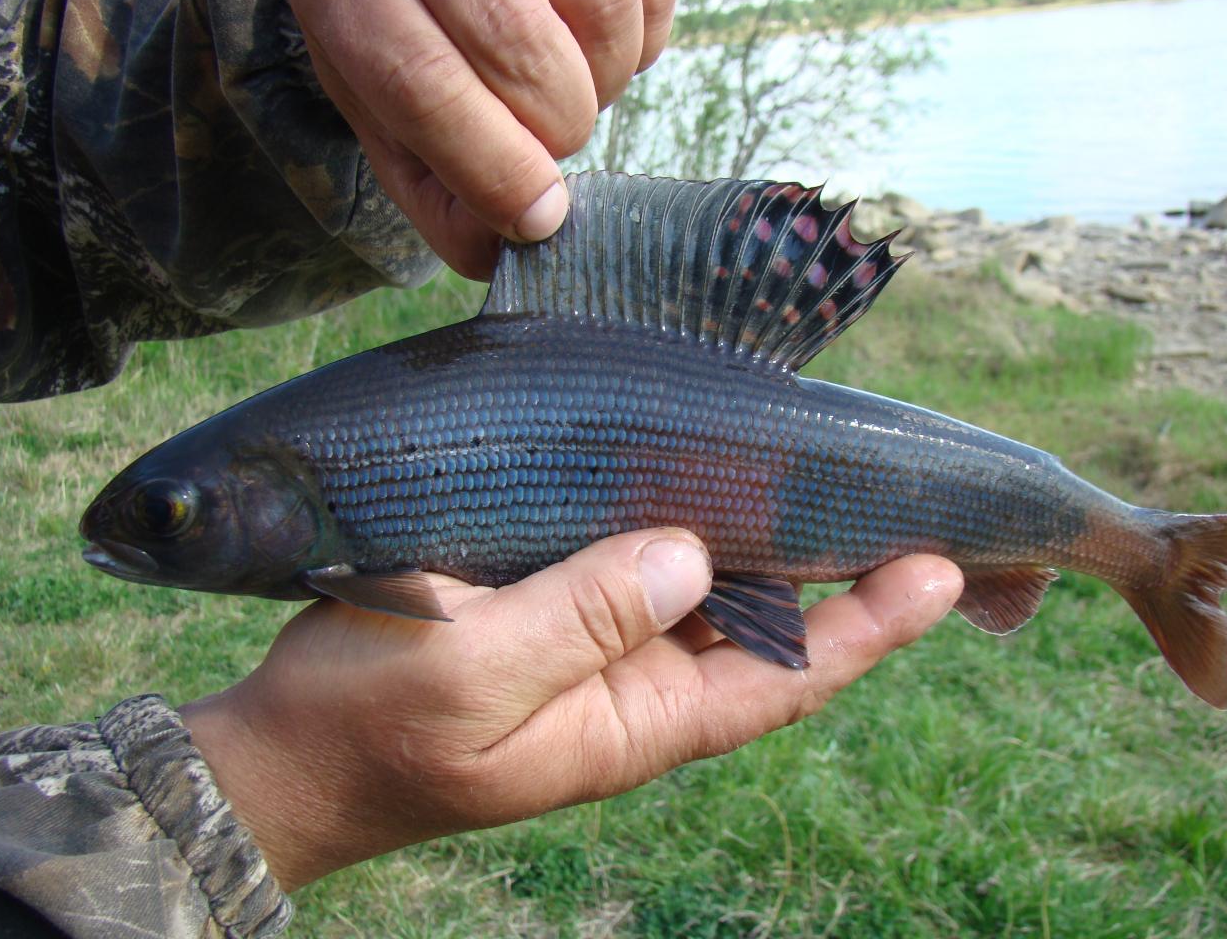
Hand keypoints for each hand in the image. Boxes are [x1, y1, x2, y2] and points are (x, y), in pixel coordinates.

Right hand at [181, 530, 961, 890]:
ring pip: (710, 591)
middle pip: (767, 631)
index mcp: (635, 724)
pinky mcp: (554, 609)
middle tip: (921, 502)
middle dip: (844, 572)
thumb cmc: (368, 726)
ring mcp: (597, 648)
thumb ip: (581, 616)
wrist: (284, 755)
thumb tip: (693, 554)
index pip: (783, 678)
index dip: (869, 626)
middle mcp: (635, 687)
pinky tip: (704, 470)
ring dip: (770, 537)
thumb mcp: (472, 672)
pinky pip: (638, 564)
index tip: (942, 566)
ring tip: (836, 471)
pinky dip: (681, 518)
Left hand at [285, 0, 676, 277]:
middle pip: (524, 60)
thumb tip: (506, 248)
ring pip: (603, 23)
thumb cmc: (392, 11)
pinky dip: (641, 39)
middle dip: (555, 127)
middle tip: (543, 125)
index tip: (538, 219)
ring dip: (605, 81)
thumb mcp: (374, 95)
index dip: (491, 168)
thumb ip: (428, 179)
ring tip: (566, 73)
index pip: (424, 86)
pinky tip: (591, 35)